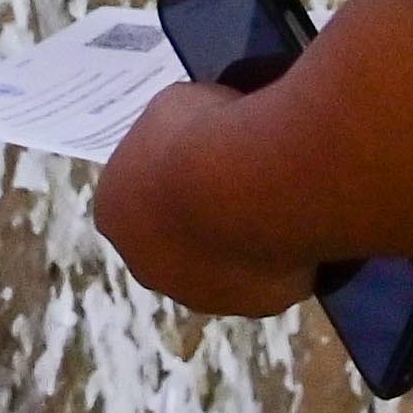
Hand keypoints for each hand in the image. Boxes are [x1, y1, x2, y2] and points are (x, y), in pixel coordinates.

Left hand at [89, 86, 316, 316]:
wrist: (256, 179)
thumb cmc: (201, 132)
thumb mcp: (173, 107)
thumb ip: (175, 132)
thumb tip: (193, 131)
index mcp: (115, 214)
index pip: (135, 194)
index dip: (167, 172)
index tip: (198, 152)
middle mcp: (148, 266)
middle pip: (173, 241)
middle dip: (199, 218)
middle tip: (235, 180)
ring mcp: (201, 294)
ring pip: (220, 267)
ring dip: (239, 242)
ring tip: (273, 197)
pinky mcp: (255, 306)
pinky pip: (269, 275)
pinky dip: (281, 252)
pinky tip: (297, 218)